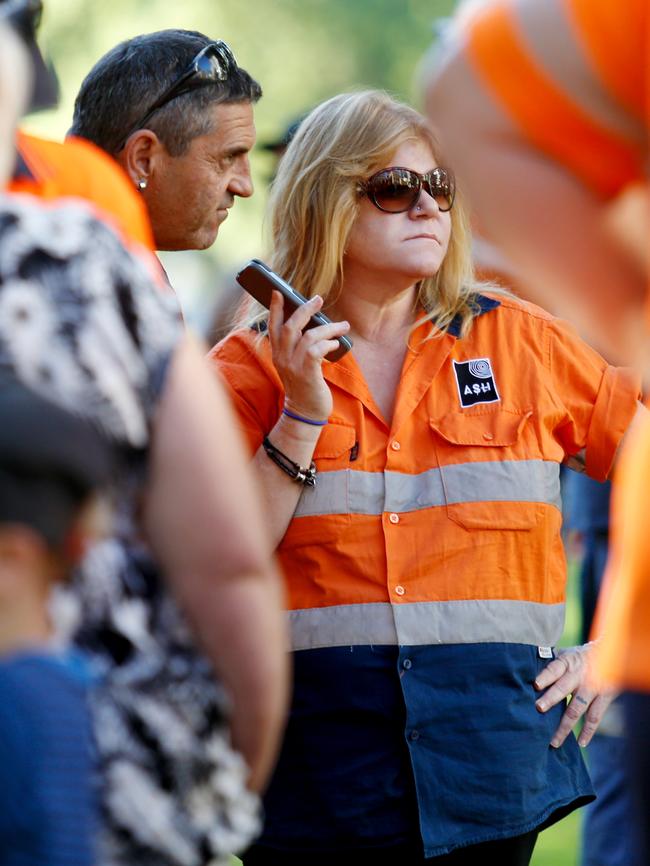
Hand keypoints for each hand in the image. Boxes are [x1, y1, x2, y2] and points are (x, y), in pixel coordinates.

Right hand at [268, 291, 349, 420]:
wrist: (305, 412)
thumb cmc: (304, 386)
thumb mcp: (296, 364)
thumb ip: (299, 347)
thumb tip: (316, 326)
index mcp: (277, 354)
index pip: (272, 326)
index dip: (275, 308)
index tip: (279, 292)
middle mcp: (282, 358)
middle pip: (290, 326)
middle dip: (305, 309)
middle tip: (318, 299)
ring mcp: (293, 366)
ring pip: (308, 336)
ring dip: (328, 328)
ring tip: (342, 326)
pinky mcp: (307, 373)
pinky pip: (316, 350)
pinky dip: (328, 343)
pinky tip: (336, 344)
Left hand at [534, 643, 614, 747]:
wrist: (611, 655)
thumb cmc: (578, 658)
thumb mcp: (565, 654)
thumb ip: (549, 662)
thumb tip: (525, 671)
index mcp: (567, 662)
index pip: (554, 669)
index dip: (545, 676)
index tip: (535, 685)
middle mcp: (579, 675)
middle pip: (563, 688)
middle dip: (551, 699)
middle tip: (539, 709)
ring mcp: (592, 687)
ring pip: (577, 708)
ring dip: (565, 726)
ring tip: (554, 741)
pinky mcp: (604, 698)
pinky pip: (595, 717)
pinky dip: (588, 731)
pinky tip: (580, 743)